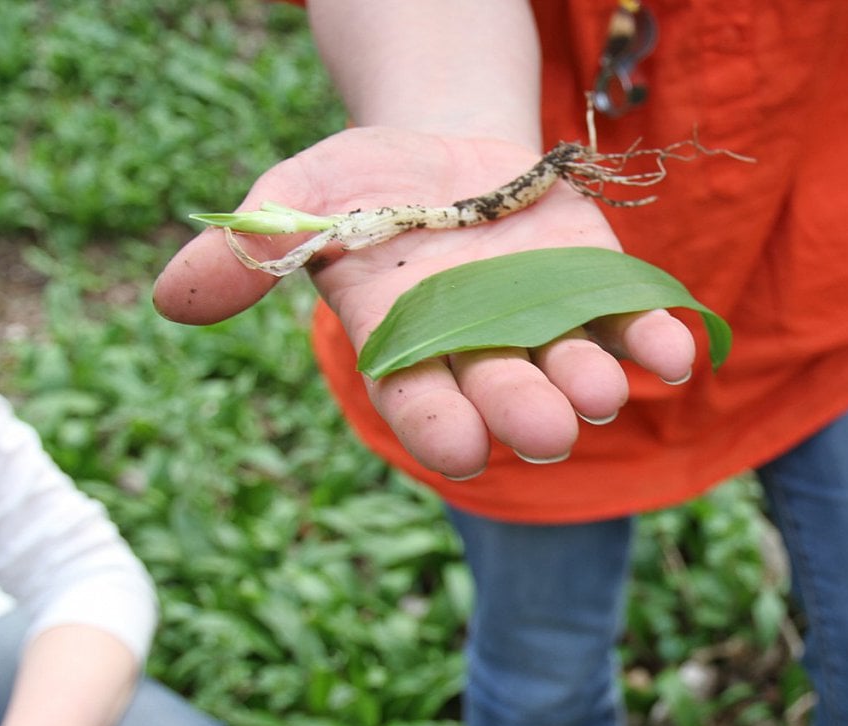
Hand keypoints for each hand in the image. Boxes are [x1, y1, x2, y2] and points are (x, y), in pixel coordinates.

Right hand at [154, 127, 696, 478]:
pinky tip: (677, 351)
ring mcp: (546, 330)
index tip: (460, 451)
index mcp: (407, 350)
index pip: (420, 405)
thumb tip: (169, 297)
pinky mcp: (599, 295)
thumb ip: (248, 250)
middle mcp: (482, 356)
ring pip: (574, 372)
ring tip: (601, 387)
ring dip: (592, 383)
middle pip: (505, 397)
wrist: (449, 152)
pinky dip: (656, 342)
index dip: (440, 428)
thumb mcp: (301, 200)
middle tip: (545, 429)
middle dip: (525, 414)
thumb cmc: (366, 186)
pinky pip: (633, 329)